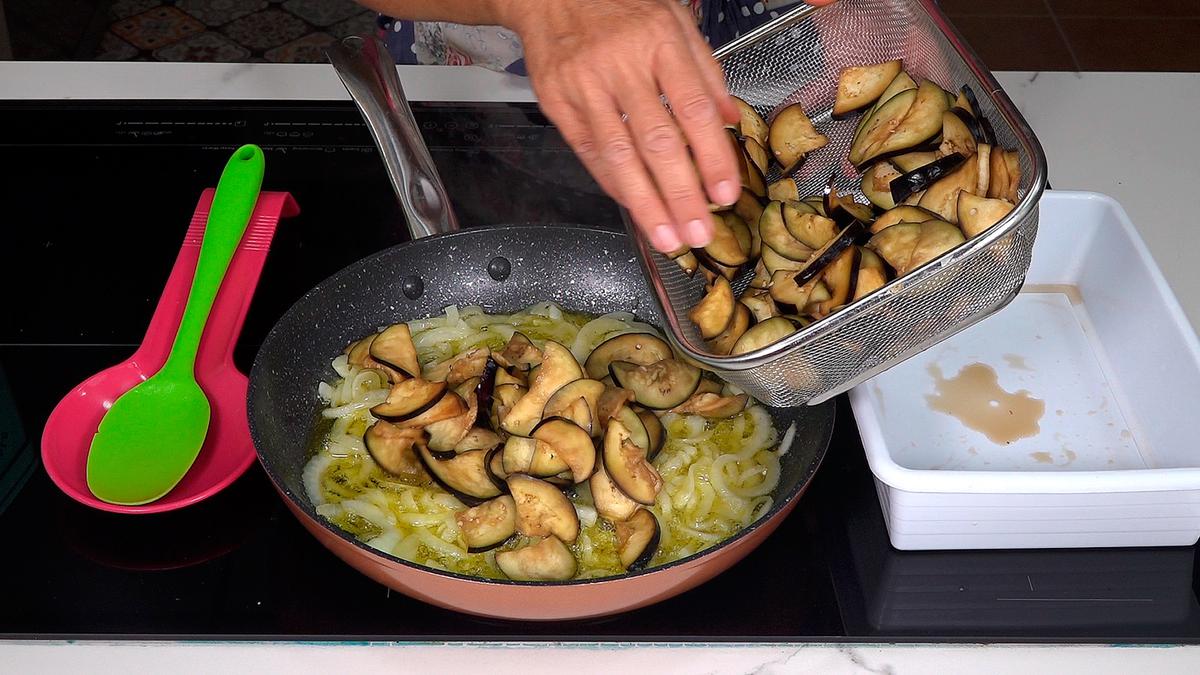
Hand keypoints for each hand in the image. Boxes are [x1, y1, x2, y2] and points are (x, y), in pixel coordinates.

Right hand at [499, 0, 742, 252]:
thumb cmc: (620, 6)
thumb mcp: (674, 19)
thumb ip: (705, 70)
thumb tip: (729, 118)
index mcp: (659, 41)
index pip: (693, 109)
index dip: (712, 157)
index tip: (725, 193)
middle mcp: (621, 64)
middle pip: (657, 141)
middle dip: (680, 195)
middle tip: (698, 231)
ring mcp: (585, 86)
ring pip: (619, 156)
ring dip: (646, 204)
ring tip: (667, 237)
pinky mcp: (557, 102)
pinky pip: (590, 153)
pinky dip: (614, 184)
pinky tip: (635, 207)